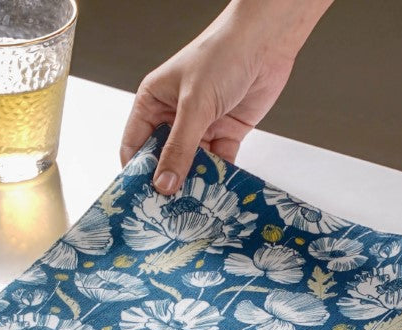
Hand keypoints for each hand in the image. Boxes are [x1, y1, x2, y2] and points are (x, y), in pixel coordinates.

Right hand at [120, 0, 332, 192]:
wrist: (266, 43)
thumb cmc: (222, 55)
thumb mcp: (194, 104)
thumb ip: (180, 147)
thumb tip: (163, 184)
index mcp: (153, 102)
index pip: (135, 145)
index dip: (135, 173)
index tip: (140, 201)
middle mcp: (174, 117)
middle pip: (164, 160)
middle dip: (167, 184)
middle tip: (169, 214)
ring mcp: (201, 127)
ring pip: (193, 166)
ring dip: (195, 185)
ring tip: (194, 212)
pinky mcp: (226, 134)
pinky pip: (219, 165)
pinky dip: (220, 180)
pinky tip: (219, 197)